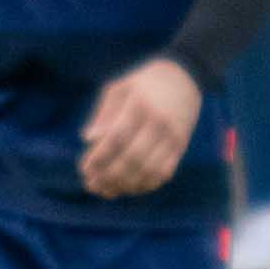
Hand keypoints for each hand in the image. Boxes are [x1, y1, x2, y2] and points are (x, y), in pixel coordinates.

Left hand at [79, 58, 202, 198]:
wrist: (185, 77)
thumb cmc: (143, 84)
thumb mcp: (120, 88)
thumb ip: (103, 113)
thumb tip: (87, 139)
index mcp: (139, 104)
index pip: (117, 137)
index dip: (99, 157)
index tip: (84, 169)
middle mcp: (158, 121)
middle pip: (132, 158)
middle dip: (109, 176)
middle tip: (92, 185)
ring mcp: (173, 135)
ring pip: (148, 170)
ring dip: (126, 185)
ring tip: (107, 191)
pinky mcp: (181, 145)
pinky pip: (164, 172)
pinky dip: (145, 185)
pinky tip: (129, 187)